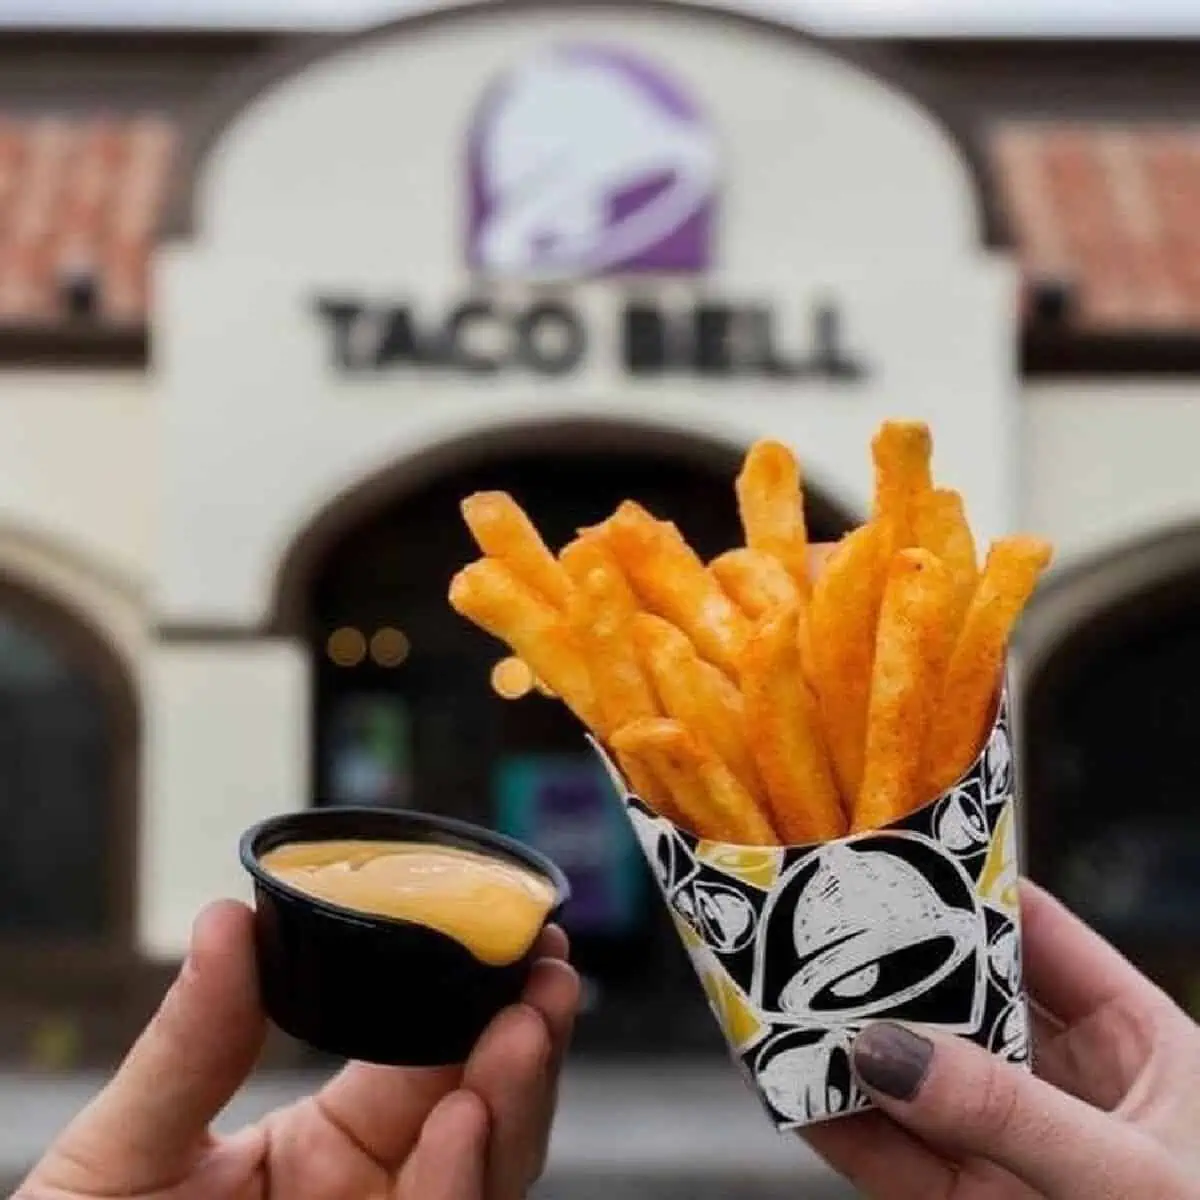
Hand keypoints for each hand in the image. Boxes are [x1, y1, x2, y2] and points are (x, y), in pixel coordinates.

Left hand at [18, 899, 579, 1199]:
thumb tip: (228, 919)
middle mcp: (371, 1197)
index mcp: (320, 1148)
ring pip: (487, 1179)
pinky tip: (467, 1120)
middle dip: (523, 1040)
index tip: (507, 934)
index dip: (469, 998)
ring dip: (517, 1101)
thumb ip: (189, 1049)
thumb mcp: (117, 1160)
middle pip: (480, 1115)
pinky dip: (462, 1184)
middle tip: (547, 971)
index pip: (421, 1060)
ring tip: (526, 1025)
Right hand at [806, 880, 1199, 1197]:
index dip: (969, 886)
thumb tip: (887, 1051)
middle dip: (890, 967)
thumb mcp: (1129, 1179)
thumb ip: (1010, 1115)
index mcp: (1137, 1041)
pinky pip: (897, 1160)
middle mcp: (1067, 1084)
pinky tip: (795, 1093)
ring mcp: (1015, 1148)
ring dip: (852, 1048)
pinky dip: (841, 1127)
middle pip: (962, 999)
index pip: (1040, 932)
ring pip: (920, 1080)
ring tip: (780, 1004)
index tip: (893, 851)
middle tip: (815, 930)